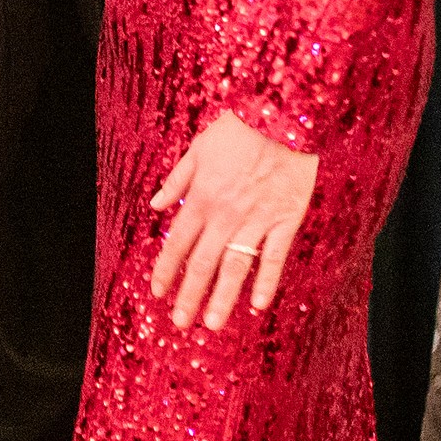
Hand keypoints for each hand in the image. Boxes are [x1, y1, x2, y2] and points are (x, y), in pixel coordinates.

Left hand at [149, 111, 316, 329]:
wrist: (282, 116)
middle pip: (203, 263)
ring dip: (222, 297)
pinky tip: (258, 304)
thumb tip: (156, 205)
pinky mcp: (285, 220)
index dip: (166, 270)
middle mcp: (224, 214)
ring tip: (211, 323)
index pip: (177, 243)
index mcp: (201, 198)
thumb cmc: (239, 129)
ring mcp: (255, 220)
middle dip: (189, 295)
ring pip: (234, 266)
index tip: (158, 293)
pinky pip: (273, 257)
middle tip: (180, 323)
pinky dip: (266, 281)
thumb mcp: (198, 148)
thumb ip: (177, 180)